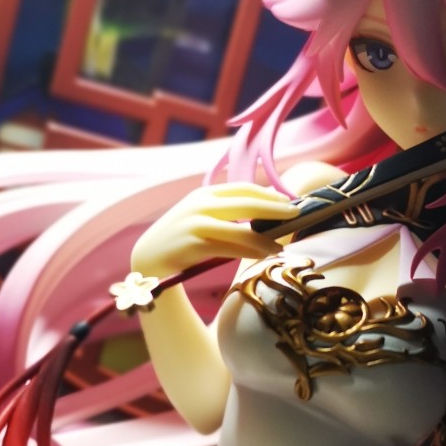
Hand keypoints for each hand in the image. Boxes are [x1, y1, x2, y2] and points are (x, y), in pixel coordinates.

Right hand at [131, 182, 297, 279]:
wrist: (149, 258)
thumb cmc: (182, 239)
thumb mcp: (201, 216)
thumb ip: (227, 210)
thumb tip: (266, 209)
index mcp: (205, 193)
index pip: (243, 188)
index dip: (269, 194)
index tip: (289, 201)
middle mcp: (201, 204)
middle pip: (246, 203)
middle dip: (275, 208)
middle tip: (296, 214)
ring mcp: (196, 223)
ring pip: (240, 229)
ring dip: (265, 238)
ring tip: (281, 246)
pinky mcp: (193, 243)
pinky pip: (230, 248)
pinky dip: (250, 252)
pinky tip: (264, 255)